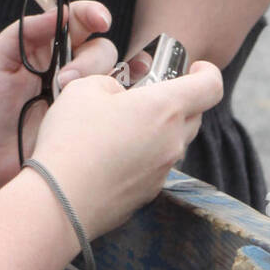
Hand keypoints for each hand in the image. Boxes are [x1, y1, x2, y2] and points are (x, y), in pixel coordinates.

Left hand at [0, 1, 117, 196]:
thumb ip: (23, 32)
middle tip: (63, 80)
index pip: (77, 20)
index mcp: (44, 47)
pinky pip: (115, 107)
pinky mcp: (86, 126)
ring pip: (112, 76)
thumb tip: (59, 11)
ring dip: (99, 80)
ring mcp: (79, 98)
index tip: (99, 20)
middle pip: (100, 48)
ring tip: (71, 98)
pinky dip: (126, 99)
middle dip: (89, 59)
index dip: (92, 14)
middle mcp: (67, 68)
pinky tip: (122, 100)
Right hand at [28, 60, 223, 241]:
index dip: (206, 71)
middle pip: (194, 114)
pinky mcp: (148, 194)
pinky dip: (144, 155)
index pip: (211, 85)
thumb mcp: (85, 88)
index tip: (194, 67)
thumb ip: (112, 82)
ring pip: (175, 141)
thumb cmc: (72, 142)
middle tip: (145, 95)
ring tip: (123, 125)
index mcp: (165, 108)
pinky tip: (111, 155)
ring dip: (159, 129)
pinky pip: (156, 165)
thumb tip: (118, 93)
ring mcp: (162, 171)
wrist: (59, 202)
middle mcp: (173, 141)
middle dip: (177, 100)